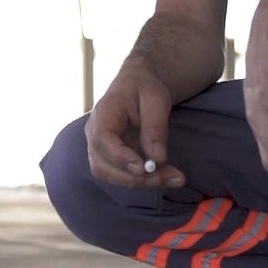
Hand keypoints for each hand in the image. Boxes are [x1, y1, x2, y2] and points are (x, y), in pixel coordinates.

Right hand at [86, 64, 185, 189]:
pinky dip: (142, 180)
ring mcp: (99, 147)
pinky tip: (165, 176)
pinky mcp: (110, 157)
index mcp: (103, 113)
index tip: (144, 168)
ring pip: (110, 175)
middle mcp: (94, 133)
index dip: (121, 158)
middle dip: (134, 178)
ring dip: (140, 182)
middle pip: (102, 166)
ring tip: (173, 178)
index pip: (102, 141)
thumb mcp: (156, 100)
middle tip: (167, 177)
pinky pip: (120, 175)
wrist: (136, 85)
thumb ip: (155, 127)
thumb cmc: (145, 88)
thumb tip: (157, 159)